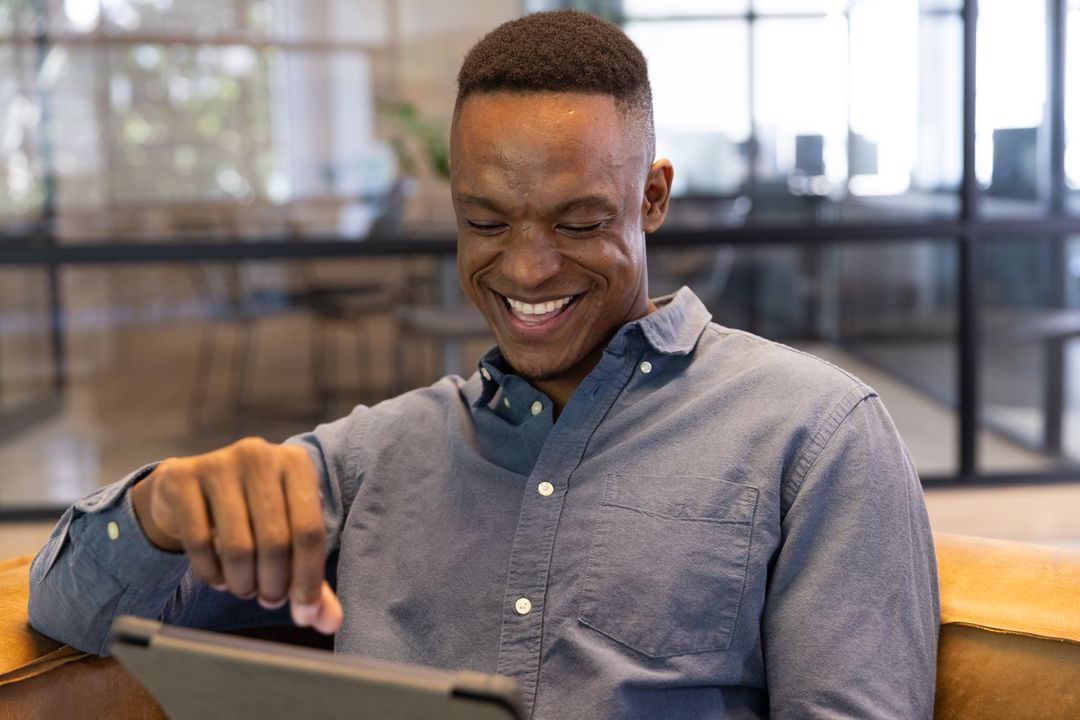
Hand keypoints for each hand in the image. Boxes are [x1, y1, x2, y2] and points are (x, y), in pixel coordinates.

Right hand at [130, 437, 342, 633]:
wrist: (189, 488)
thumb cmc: (250, 514)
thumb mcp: (286, 536)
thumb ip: (309, 577)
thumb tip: (330, 622)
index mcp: (296, 463)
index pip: (310, 531)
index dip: (308, 579)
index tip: (304, 614)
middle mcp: (260, 455)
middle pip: (276, 541)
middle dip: (274, 585)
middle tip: (269, 600)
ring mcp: (218, 463)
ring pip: (238, 546)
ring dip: (243, 583)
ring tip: (245, 588)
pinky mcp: (181, 478)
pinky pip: (199, 543)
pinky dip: (211, 573)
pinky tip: (218, 578)